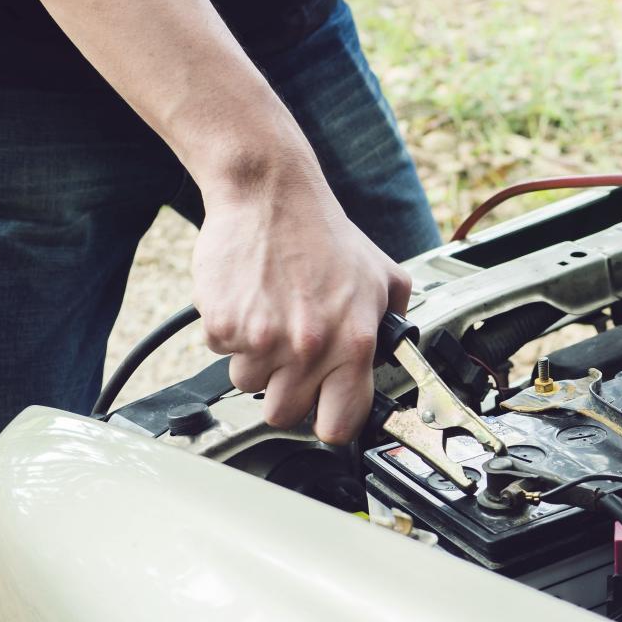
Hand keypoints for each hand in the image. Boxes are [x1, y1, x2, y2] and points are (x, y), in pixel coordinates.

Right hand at [191, 149, 409, 444]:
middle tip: (292, 357)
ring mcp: (262, 340)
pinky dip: (231, 334)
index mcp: (353, 344)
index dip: (330, 421)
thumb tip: (399, 355)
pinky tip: (250, 302)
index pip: (339, 424)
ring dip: (258, 361)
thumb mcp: (382, 277)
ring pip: (248, 385)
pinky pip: (221, 354)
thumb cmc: (325, 235)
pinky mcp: (222, 325)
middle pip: (283, 414)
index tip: (325, 412)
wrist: (271, 196)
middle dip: (286, 391)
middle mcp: (309, 348)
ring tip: (272, 319)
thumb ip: (394, 322)